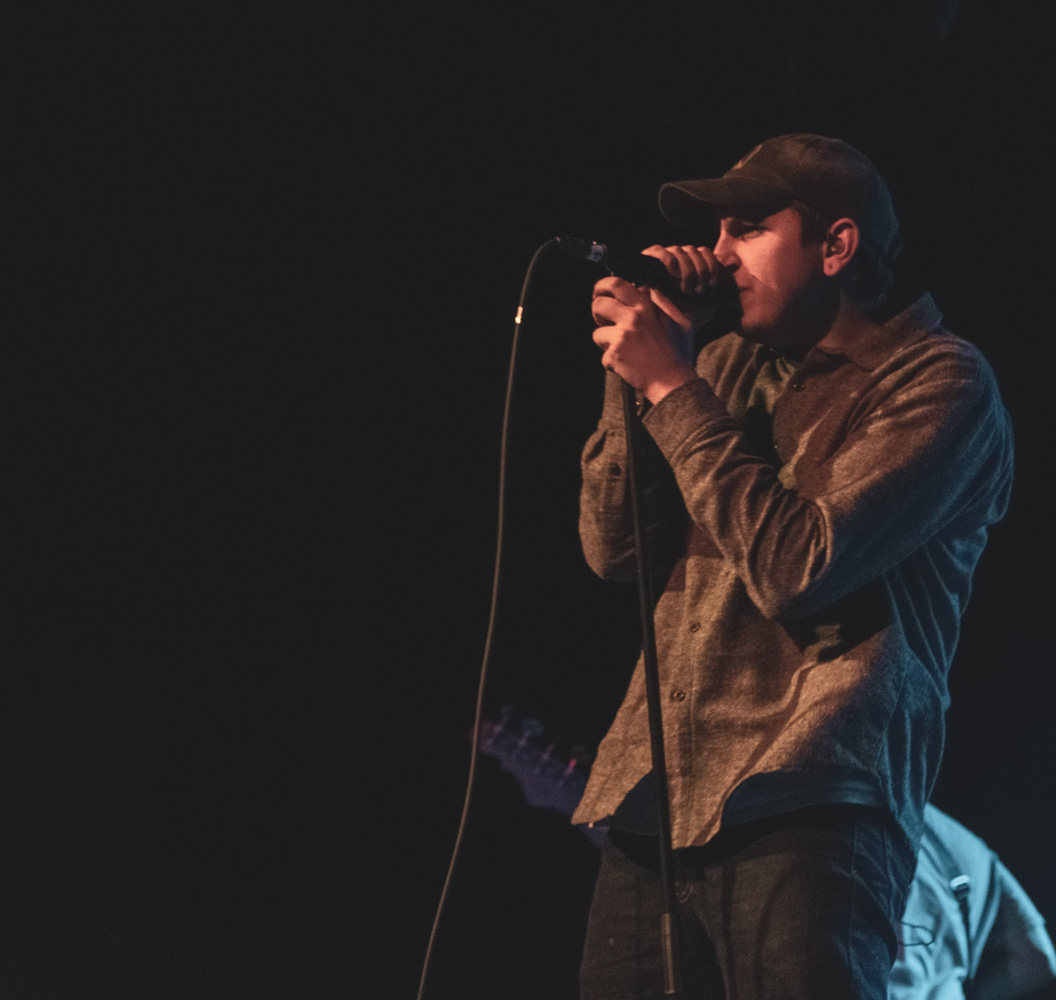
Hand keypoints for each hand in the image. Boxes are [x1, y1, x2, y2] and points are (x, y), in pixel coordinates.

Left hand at [591, 244, 722, 402]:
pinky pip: (603, 356)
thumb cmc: (678, 353)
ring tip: (620, 348)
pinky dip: (611, 362)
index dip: (606, 287)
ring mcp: (623, 335)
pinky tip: (625, 364)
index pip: (618, 284)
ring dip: (605, 341)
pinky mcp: (615, 353)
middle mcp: (633, 317)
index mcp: (647, 306)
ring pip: (597, 332)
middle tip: (601, 317)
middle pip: (599, 302)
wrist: (673, 381)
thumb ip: (664, 303)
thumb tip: (649, 289)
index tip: (604, 293)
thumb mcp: (680, 321)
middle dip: (596, 310)